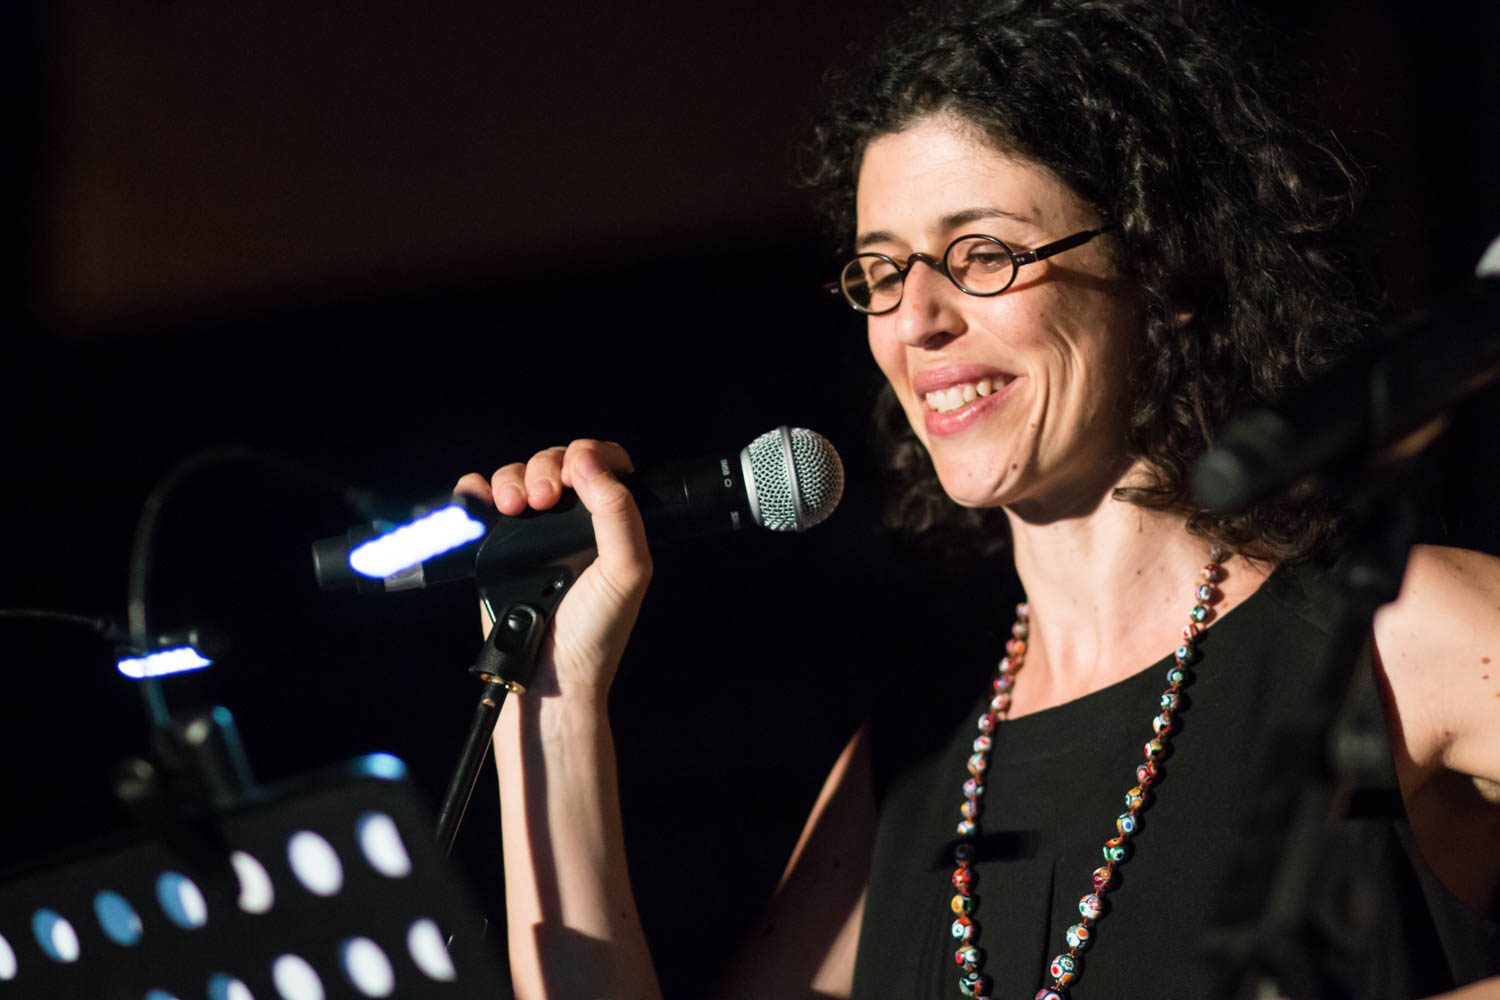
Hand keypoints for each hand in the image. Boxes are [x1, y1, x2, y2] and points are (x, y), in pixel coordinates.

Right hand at [455, 440, 651, 703]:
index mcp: (610, 522)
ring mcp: (531, 534)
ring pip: (517, 476)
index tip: (577, 474)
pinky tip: (480, 501)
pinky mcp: (494, 549)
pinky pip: (478, 503)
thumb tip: (588, 462)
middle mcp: (571, 523)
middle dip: (546, 467)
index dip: (590, 455)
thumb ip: (618, 513)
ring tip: (513, 509)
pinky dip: (474, 491)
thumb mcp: (626, 570)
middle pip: (555, 462)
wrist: (550, 678)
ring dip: (511, 479)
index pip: (604, 463)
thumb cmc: (596, 632)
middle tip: (542, 501)